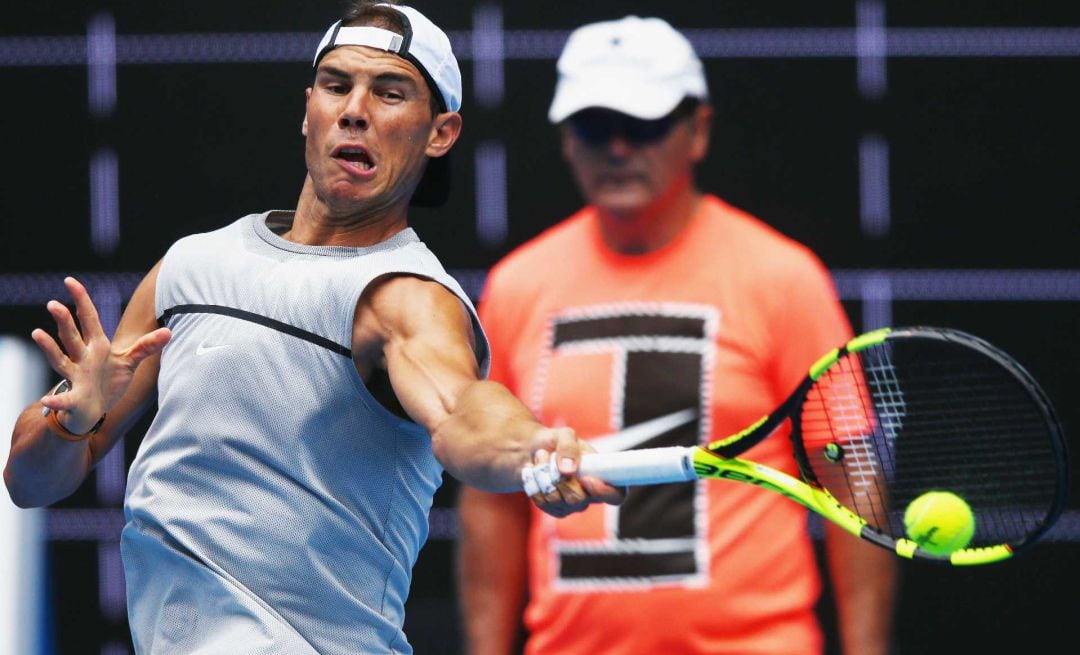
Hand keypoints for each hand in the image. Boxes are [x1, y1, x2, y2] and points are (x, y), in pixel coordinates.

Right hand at [32, 277, 170, 433]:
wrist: (92, 410)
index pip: (88, 319)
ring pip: (61, 360)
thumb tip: (169, 332)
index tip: (69, 280)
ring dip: (49, 348)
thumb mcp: (129, 361)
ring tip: (37, 333)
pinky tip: (47, 399)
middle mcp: (82, 358)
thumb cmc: (108, 381)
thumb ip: (146, 346)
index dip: (81, 300)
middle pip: (71, 336)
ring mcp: (76, 377)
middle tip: (53, 303)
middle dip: (64, 321)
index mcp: (96, 346)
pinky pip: (64, 399)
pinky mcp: (75, 399)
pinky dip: (56, 400)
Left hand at [523, 427, 625, 517]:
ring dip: (542, 475)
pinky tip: (532, 470)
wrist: (534, 449)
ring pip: (555, 500)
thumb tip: (568, 469)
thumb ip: (569, 447)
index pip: (616, 496)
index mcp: (603, 476)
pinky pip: (541, 503)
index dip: (605, 491)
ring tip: (539, 456)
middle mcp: (590, 496)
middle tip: (548, 455)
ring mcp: (572, 505)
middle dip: (558, 476)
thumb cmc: (557, 442)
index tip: (586, 477)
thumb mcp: (564, 435)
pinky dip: (532, 483)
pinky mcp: (554, 509)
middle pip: (577, 499)